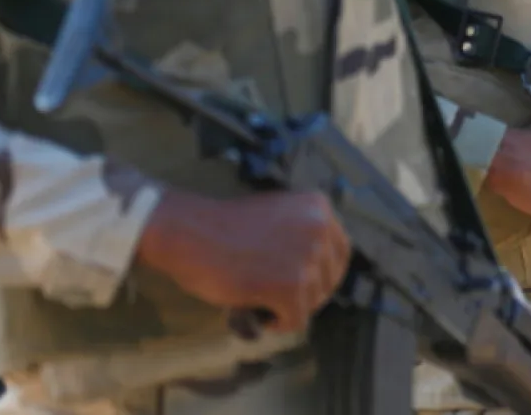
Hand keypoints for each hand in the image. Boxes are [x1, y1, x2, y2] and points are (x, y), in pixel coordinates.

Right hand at [135, 189, 350, 333]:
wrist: (190, 233)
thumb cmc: (225, 227)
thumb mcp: (278, 216)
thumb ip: (301, 234)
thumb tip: (320, 270)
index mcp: (319, 208)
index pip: (340, 252)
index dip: (323, 275)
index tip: (304, 287)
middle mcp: (321, 228)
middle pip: (329, 279)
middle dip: (306, 294)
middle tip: (277, 299)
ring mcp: (308, 257)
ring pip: (312, 301)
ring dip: (288, 308)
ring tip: (260, 301)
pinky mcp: (291, 286)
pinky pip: (296, 320)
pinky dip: (278, 324)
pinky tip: (260, 315)